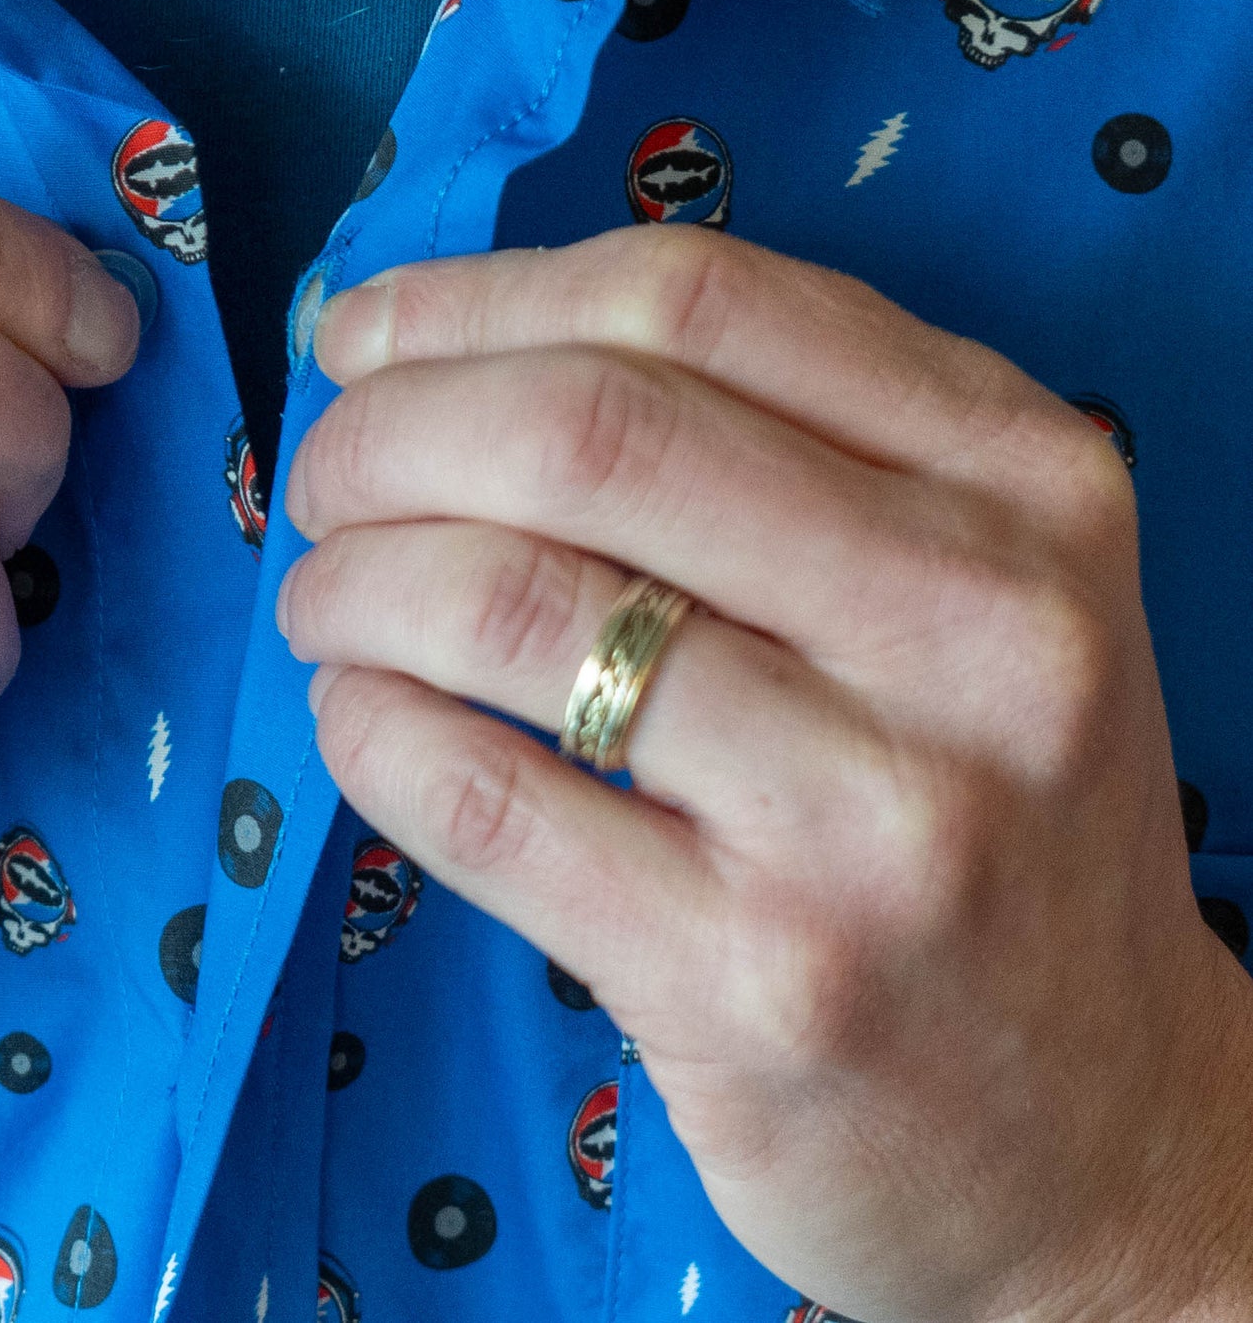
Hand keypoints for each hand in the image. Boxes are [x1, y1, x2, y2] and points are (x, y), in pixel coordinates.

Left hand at [281, 226, 1252, 1322]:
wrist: (1100, 1128)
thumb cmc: (975, 803)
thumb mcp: (956, 580)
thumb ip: (761, 432)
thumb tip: (431, 339)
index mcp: (1024, 478)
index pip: (691, 297)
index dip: (477, 296)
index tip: (359, 336)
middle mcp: (978, 626)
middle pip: (585, 429)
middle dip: (386, 435)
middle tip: (323, 486)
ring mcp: (876, 816)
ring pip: (510, 603)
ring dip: (353, 583)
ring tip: (326, 607)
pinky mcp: (762, 983)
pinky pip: (480, 796)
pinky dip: (366, 729)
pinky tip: (359, 716)